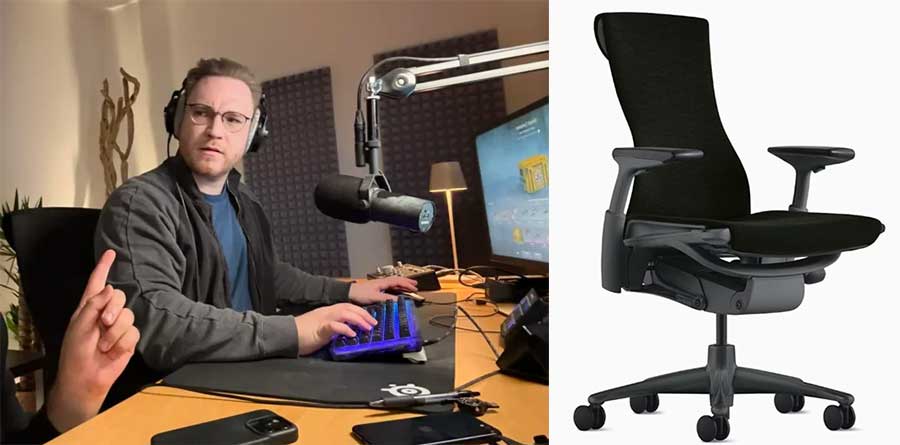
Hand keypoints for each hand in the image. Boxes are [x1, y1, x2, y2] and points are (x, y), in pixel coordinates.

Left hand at [46, 249, 139, 431]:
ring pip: (128, 315)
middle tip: (103, 323)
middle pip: (120, 296)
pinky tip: (113, 351)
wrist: (86, 378)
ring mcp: (118, 326)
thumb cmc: (76, 353)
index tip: (111, 252)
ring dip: (115, 332)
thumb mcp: (79, 326)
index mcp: (89, 307)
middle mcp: (105, 313)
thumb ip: (94, 305)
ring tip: (103, 345)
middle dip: (113, 309)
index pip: (97, 282)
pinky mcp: (129, 340)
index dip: (103, 267)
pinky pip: (133, 332)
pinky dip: (122, 343)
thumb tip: (112, 288)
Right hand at [293, 303, 377, 354]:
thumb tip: (347, 332)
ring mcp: (323, 319)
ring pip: (344, 313)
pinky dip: (345, 329)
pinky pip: (334, 326)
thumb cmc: (302, 333)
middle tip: (374, 323)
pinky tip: (353, 334)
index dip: (361, 311)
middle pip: (349, 307)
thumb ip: (334, 327)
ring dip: (358, 319)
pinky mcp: (319, 329)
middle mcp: (327, 312)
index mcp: (328, 311)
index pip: (347, 307)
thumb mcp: (322, 328)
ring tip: (368, 328)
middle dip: (364, 314)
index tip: (371, 319)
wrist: (286, 335)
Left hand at [348, 276, 417, 304]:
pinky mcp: (375, 289)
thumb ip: (387, 299)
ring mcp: (379, 285)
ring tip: (408, 287)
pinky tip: (396, 291)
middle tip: (415, 285)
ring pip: (393, 283)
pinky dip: (395, 288)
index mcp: (383, 282)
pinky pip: (389, 287)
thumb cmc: (360, 293)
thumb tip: (399, 301)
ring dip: (402, 285)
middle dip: (407, 282)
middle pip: (397, 280)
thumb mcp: (375, 297)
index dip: (407, 284)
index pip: (398, 281)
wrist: (348, 293)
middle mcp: (382, 282)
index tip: (415, 288)